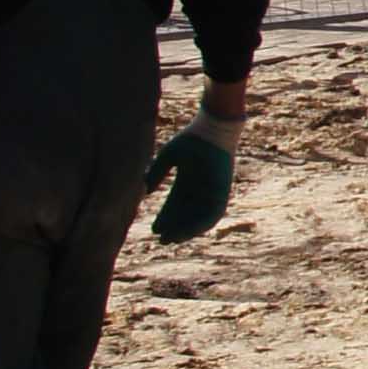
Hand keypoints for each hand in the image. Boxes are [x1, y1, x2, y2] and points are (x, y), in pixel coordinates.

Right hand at [144, 110, 242, 243]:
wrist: (213, 129)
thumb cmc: (191, 138)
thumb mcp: (169, 157)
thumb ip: (157, 173)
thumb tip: (145, 190)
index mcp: (187, 180)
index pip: (175, 204)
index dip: (166, 217)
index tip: (155, 229)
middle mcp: (200, 188)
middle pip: (186, 214)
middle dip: (174, 227)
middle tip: (162, 239)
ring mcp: (212, 190)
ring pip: (199, 216)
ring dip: (187, 229)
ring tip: (173, 238)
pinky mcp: (223, 192)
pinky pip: (214, 213)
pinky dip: (202, 224)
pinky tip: (190, 231)